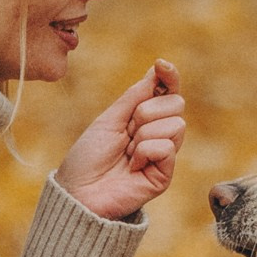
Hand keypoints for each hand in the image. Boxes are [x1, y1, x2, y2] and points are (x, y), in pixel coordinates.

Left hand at [61, 59, 185, 221]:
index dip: (169, 77)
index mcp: (145, 118)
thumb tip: (157, 70)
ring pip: (176, 124)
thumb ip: (135, 96)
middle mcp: (159, 134)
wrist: (79, 191)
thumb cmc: (89, 157)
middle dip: (147, 111)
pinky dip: (145, 151)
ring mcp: (164, 155)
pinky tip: (133, 166)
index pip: (168, 92)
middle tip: (127, 130)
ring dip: (144, 134)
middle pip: (176, 103)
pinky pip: (166, 147)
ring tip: (128, 152)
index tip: (162, 65)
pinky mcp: (165, 175)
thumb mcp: (110, 118)